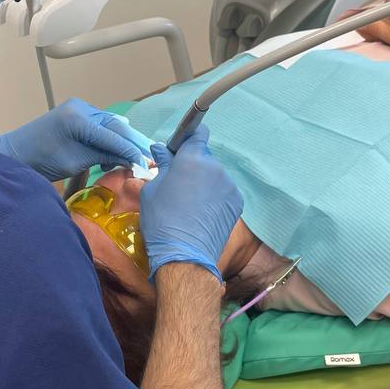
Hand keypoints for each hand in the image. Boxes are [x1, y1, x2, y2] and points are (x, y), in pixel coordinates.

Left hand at [0, 98, 152, 182]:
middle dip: (134, 142)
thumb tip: (130, 160)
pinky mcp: (77, 114)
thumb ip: (103, 157)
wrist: (14, 154)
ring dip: (125, 141)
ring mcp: (79, 108)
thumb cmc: (39, 161)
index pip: (112, 134)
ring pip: (111, 124)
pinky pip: (101, 125)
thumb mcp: (74, 162)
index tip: (146, 163)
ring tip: (140, 157)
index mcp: (77, 118)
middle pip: (116, 125)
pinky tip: (119, 153)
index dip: (131, 150)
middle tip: (152, 158)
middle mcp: (81, 107)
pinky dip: (112, 138)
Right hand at [139, 127, 242, 281]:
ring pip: (215, 175)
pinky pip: (224, 191)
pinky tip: (202, 213)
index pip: (197, 132)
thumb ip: (162, 165)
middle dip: (193, 165)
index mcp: (191, 159)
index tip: (181, 149)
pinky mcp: (237, 201)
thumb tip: (161, 149)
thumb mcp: (152, 190)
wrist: (184, 256)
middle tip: (179, 184)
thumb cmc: (162, 221)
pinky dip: (215, 197)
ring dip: (205, 182)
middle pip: (204, 156)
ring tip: (190, 204)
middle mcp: (214, 166)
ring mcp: (229, 184)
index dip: (189, 138)